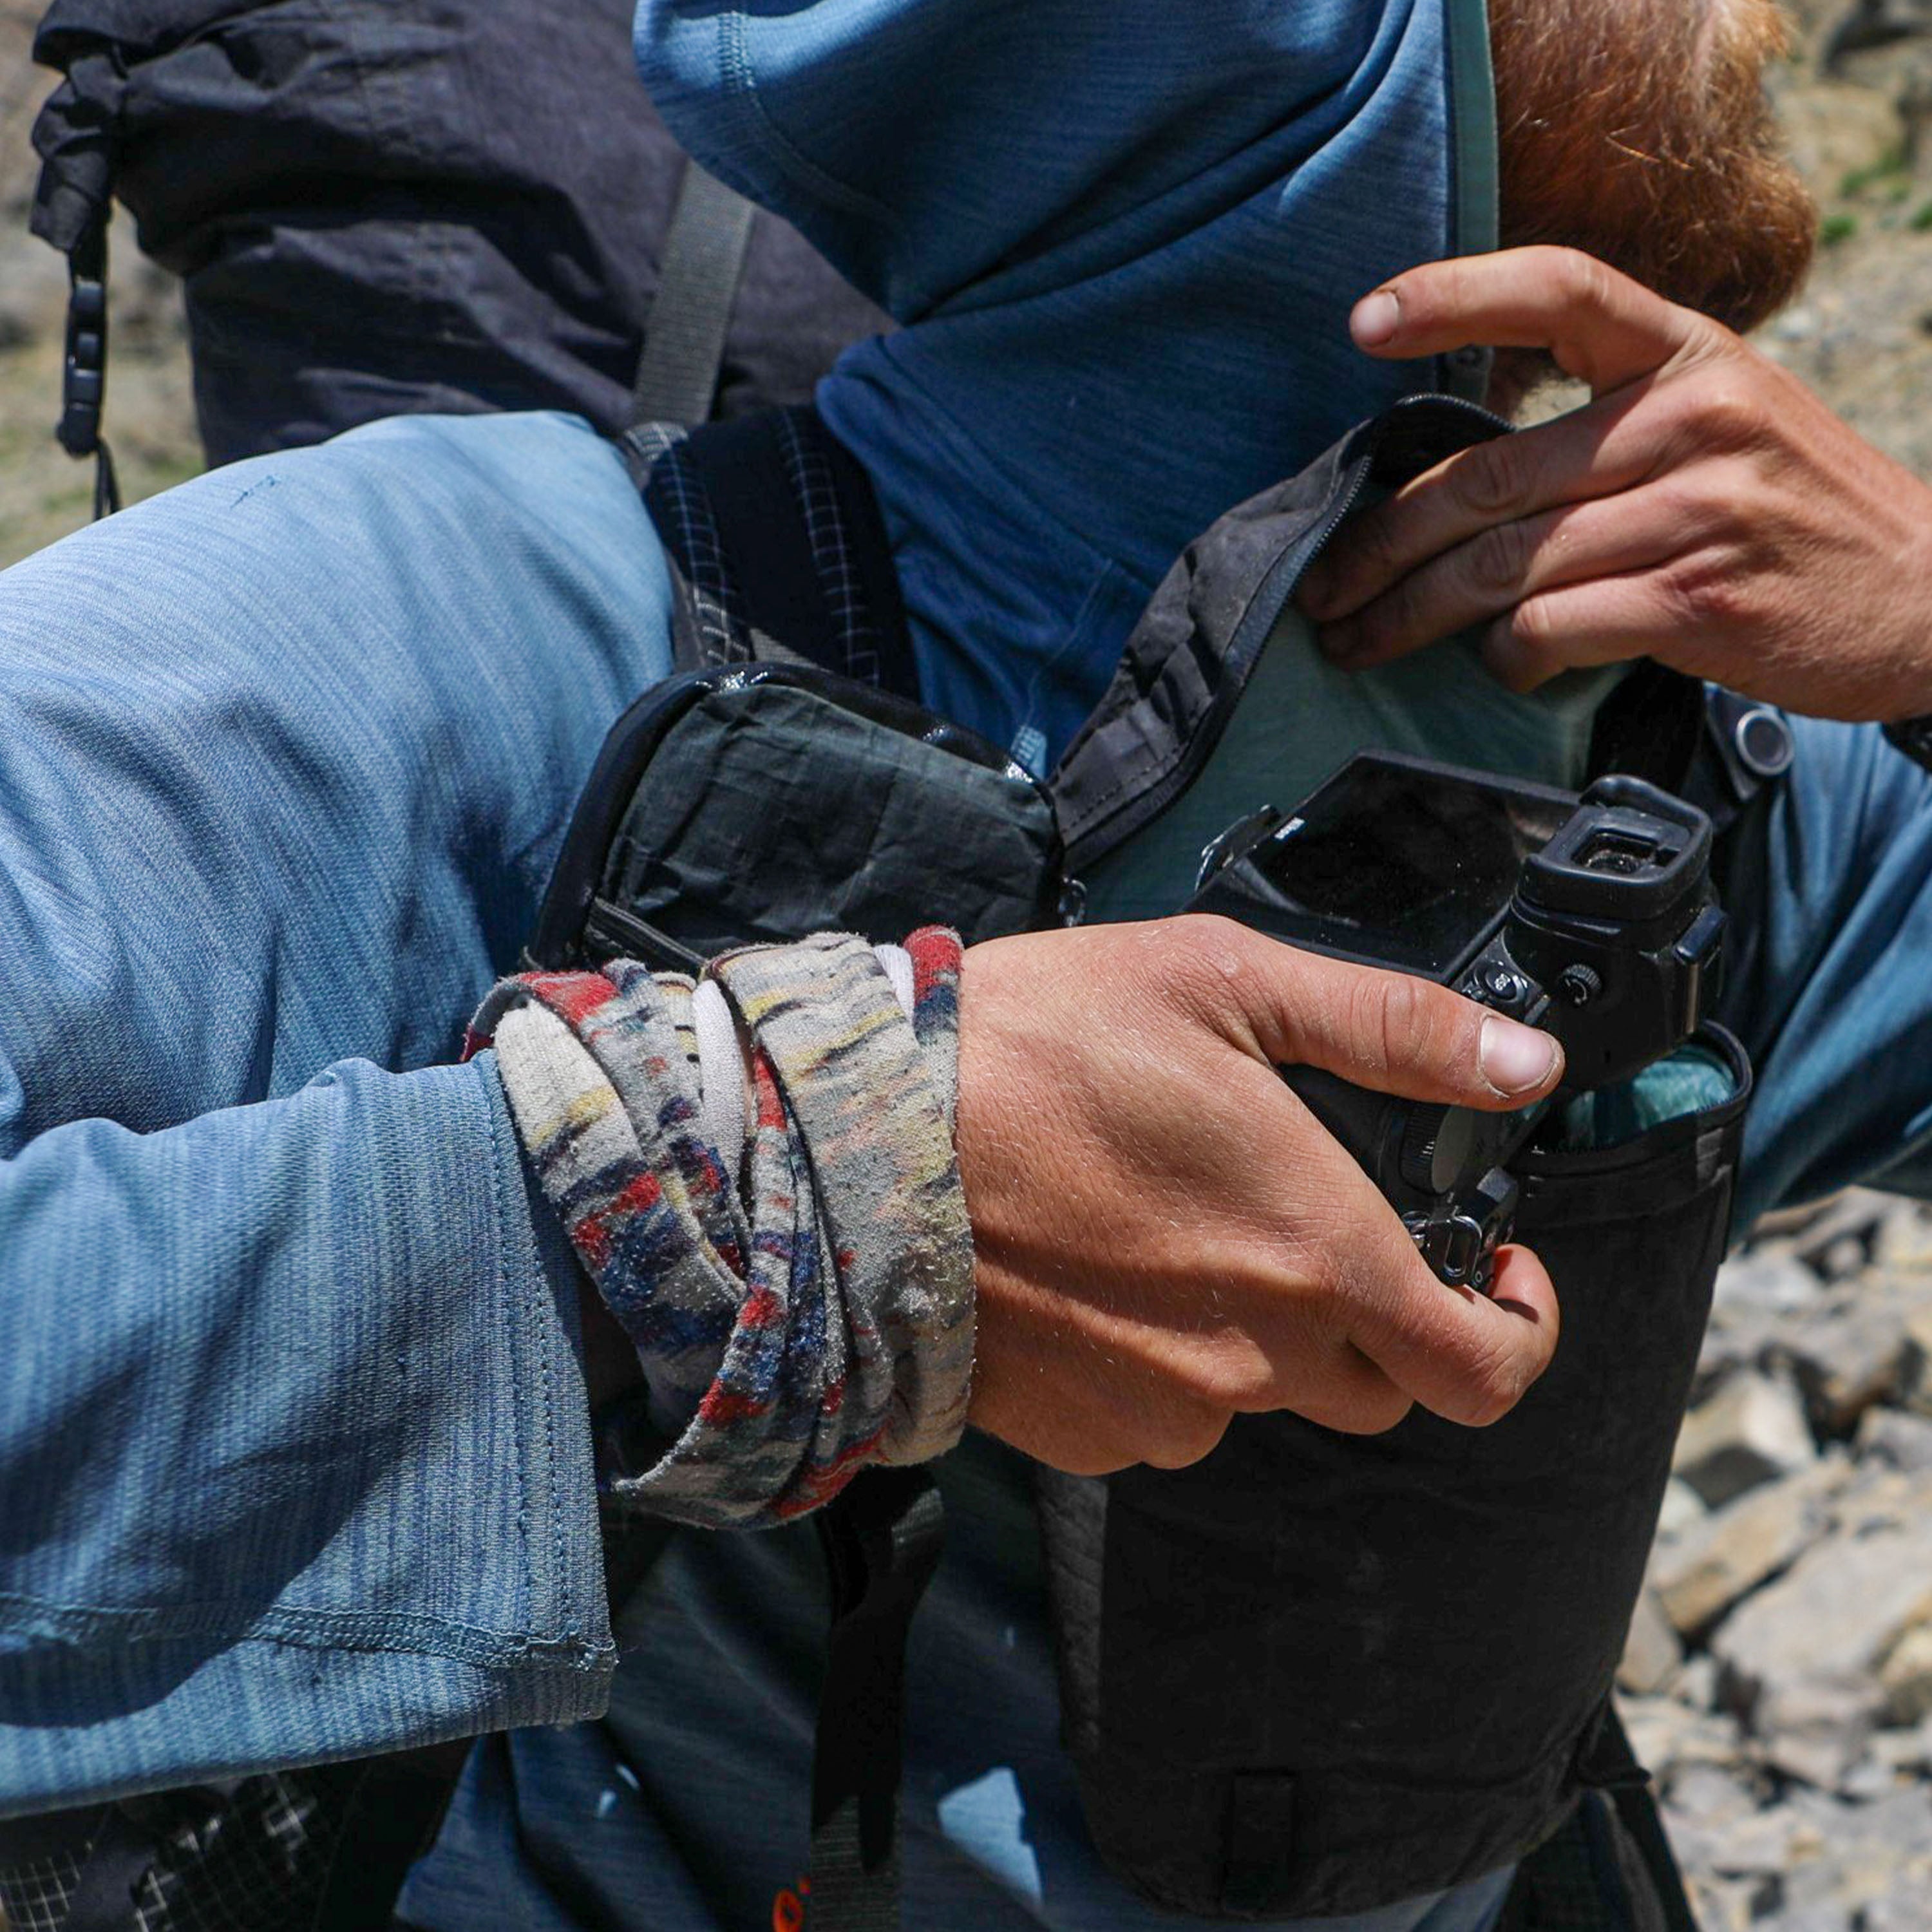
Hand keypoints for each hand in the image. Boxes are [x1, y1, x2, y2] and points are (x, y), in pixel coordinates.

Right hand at [952, 916, 1564, 1474]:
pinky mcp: (1080, 1435)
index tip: (1495, 1276)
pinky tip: (1095, 1269)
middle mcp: (1256, 1361)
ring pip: (1257, 1396)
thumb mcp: (1223, 980)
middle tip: (1301, 1219)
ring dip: (1248, 1331)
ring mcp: (1163, 1410)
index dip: (1518, 1331)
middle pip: (1375, 1386)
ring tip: (1163, 1221)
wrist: (857, 1145)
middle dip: (1372, 1317)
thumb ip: (1393, 1027)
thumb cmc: (1035, 1045)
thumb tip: (1526, 1065)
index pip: (1484, 1371)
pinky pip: (1158, 1414)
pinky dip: (1156, 1359)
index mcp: (1317, 1255)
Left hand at [1296, 247, 1931, 723]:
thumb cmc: (1792, 515)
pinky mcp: (1699, 604)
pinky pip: (1552, 628)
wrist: (1926, 599)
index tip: (1364, 321)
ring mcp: (1699, 511)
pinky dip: (1507, 657)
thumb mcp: (1723, 423)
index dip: (1453, 296)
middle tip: (1322, 585)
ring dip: (1410, 615)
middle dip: (1381, 543)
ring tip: (1357, 640)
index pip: (1561, 291)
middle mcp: (1692, 420)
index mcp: (1690, 356)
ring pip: (1502, 565)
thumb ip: (1607, 426)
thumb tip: (1455, 479)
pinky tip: (1500, 665)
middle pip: (1486, 476)